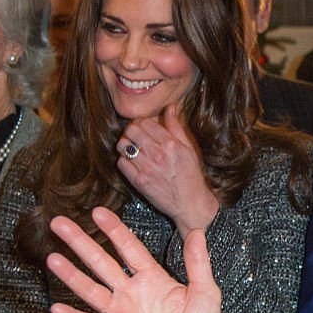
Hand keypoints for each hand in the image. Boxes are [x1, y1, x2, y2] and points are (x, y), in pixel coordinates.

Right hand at [47, 207, 234, 312]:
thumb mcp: (205, 292)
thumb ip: (198, 263)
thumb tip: (199, 231)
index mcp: (153, 278)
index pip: (129, 248)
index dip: (114, 230)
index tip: (97, 211)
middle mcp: (132, 292)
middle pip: (101, 262)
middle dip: (80, 242)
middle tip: (59, 223)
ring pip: (90, 289)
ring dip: (71, 274)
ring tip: (51, 257)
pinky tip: (56, 307)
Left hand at [117, 104, 218, 237]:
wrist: (191, 204)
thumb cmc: (191, 176)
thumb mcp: (189, 149)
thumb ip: (177, 127)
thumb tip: (170, 108)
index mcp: (171, 144)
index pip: (145, 122)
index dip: (142, 123)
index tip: (143, 129)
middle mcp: (158, 154)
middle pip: (131, 131)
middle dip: (132, 132)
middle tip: (136, 138)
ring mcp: (147, 168)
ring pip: (123, 146)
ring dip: (125, 146)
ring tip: (133, 150)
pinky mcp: (139, 182)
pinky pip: (121, 164)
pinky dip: (124, 161)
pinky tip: (132, 164)